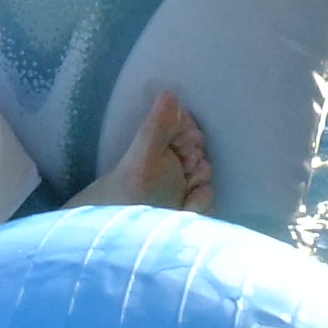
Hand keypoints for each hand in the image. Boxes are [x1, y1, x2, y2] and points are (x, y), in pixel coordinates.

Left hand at [76, 91, 214, 215]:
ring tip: (180, 199)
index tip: (181, 151)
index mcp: (160, 144)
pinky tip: (182, 212)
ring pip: (208, 185)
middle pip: (205, 160)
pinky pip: (206, 206)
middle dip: (197, 170)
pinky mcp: (184, 212)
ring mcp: (179, 190)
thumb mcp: (143, 157)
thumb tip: (170, 94)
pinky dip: (197, 209)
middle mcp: (171, 165)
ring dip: (198, 193)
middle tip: (182, 178)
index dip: (191, 141)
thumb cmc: (128, 192)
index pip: (193, 132)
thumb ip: (157, 127)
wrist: (120, 234)